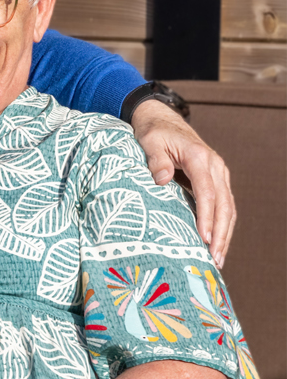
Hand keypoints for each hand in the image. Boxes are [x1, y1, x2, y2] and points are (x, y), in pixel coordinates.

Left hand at [130, 99, 234, 266]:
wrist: (161, 119)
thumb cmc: (153, 132)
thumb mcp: (149, 141)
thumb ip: (156, 160)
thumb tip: (161, 180)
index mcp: (199, 157)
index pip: (207, 192)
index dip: (207, 217)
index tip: (205, 239)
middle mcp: (214, 165)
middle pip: (224, 204)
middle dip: (221, 233)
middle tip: (215, 258)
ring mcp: (218, 172)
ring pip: (228, 207)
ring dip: (225, 233)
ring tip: (218, 258)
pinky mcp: (215, 179)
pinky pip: (223, 204)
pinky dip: (222, 224)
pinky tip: (216, 243)